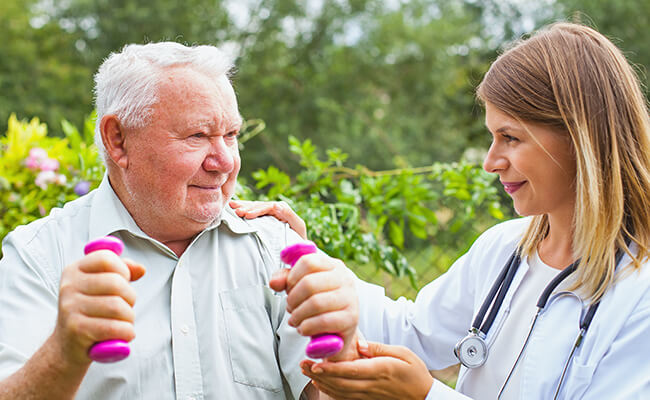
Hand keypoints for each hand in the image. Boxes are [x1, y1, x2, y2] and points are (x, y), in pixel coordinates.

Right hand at [53, 250, 145, 364]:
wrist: (67, 347)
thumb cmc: (90, 312)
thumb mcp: (101, 287)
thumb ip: (121, 272)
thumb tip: (140, 269)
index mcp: (74, 270)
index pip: (106, 259)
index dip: (123, 270)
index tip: (123, 282)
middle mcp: (69, 287)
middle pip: (116, 283)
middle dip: (130, 298)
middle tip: (125, 307)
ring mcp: (70, 308)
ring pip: (117, 307)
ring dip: (129, 318)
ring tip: (122, 322)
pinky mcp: (76, 330)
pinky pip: (114, 328)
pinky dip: (126, 333)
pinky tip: (122, 335)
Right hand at [229, 200, 306, 239]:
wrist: (298, 249)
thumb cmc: (300, 239)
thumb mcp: (298, 226)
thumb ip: (290, 216)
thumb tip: (277, 205)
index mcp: (283, 209)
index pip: (268, 207)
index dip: (257, 210)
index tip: (247, 215)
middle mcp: (276, 208)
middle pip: (259, 205)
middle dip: (247, 207)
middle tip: (236, 211)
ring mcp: (269, 213)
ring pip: (254, 207)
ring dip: (243, 206)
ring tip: (232, 206)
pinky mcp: (264, 218)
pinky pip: (253, 212)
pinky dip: (243, 209)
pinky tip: (234, 208)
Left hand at [270, 252, 358, 360]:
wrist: (337, 333)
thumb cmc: (317, 305)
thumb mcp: (300, 287)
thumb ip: (285, 279)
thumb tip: (274, 282)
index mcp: (333, 265)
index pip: (308, 261)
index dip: (292, 276)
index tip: (289, 289)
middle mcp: (345, 278)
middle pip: (309, 283)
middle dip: (293, 299)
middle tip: (290, 308)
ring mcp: (350, 298)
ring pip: (315, 303)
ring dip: (298, 315)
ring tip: (294, 320)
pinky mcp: (351, 318)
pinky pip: (323, 321)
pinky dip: (307, 327)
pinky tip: (303, 329)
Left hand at [301, 342, 433, 399]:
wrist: (424, 397)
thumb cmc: (415, 373)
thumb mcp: (403, 353)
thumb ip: (380, 348)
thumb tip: (361, 345)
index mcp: (380, 370)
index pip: (351, 371)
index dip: (331, 369)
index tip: (316, 363)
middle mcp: (371, 385)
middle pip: (340, 382)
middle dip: (319, 374)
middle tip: (303, 364)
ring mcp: (368, 395)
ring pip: (340, 392)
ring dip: (321, 382)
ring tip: (306, 371)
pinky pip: (345, 398)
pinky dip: (330, 391)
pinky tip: (321, 384)